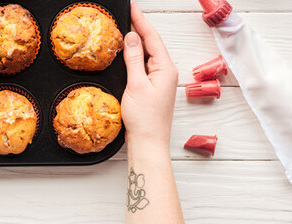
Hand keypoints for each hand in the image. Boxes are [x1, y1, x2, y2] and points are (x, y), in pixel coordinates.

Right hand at [121, 3, 178, 145]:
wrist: (148, 143)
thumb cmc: (145, 119)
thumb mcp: (136, 85)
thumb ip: (134, 59)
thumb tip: (131, 37)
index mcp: (165, 68)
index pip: (151, 38)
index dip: (141, 20)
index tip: (132, 8)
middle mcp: (165, 72)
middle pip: (151, 43)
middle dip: (139, 27)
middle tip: (127, 14)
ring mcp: (160, 81)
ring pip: (147, 54)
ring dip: (137, 41)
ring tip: (126, 27)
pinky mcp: (152, 89)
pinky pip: (144, 65)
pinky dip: (135, 56)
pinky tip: (127, 54)